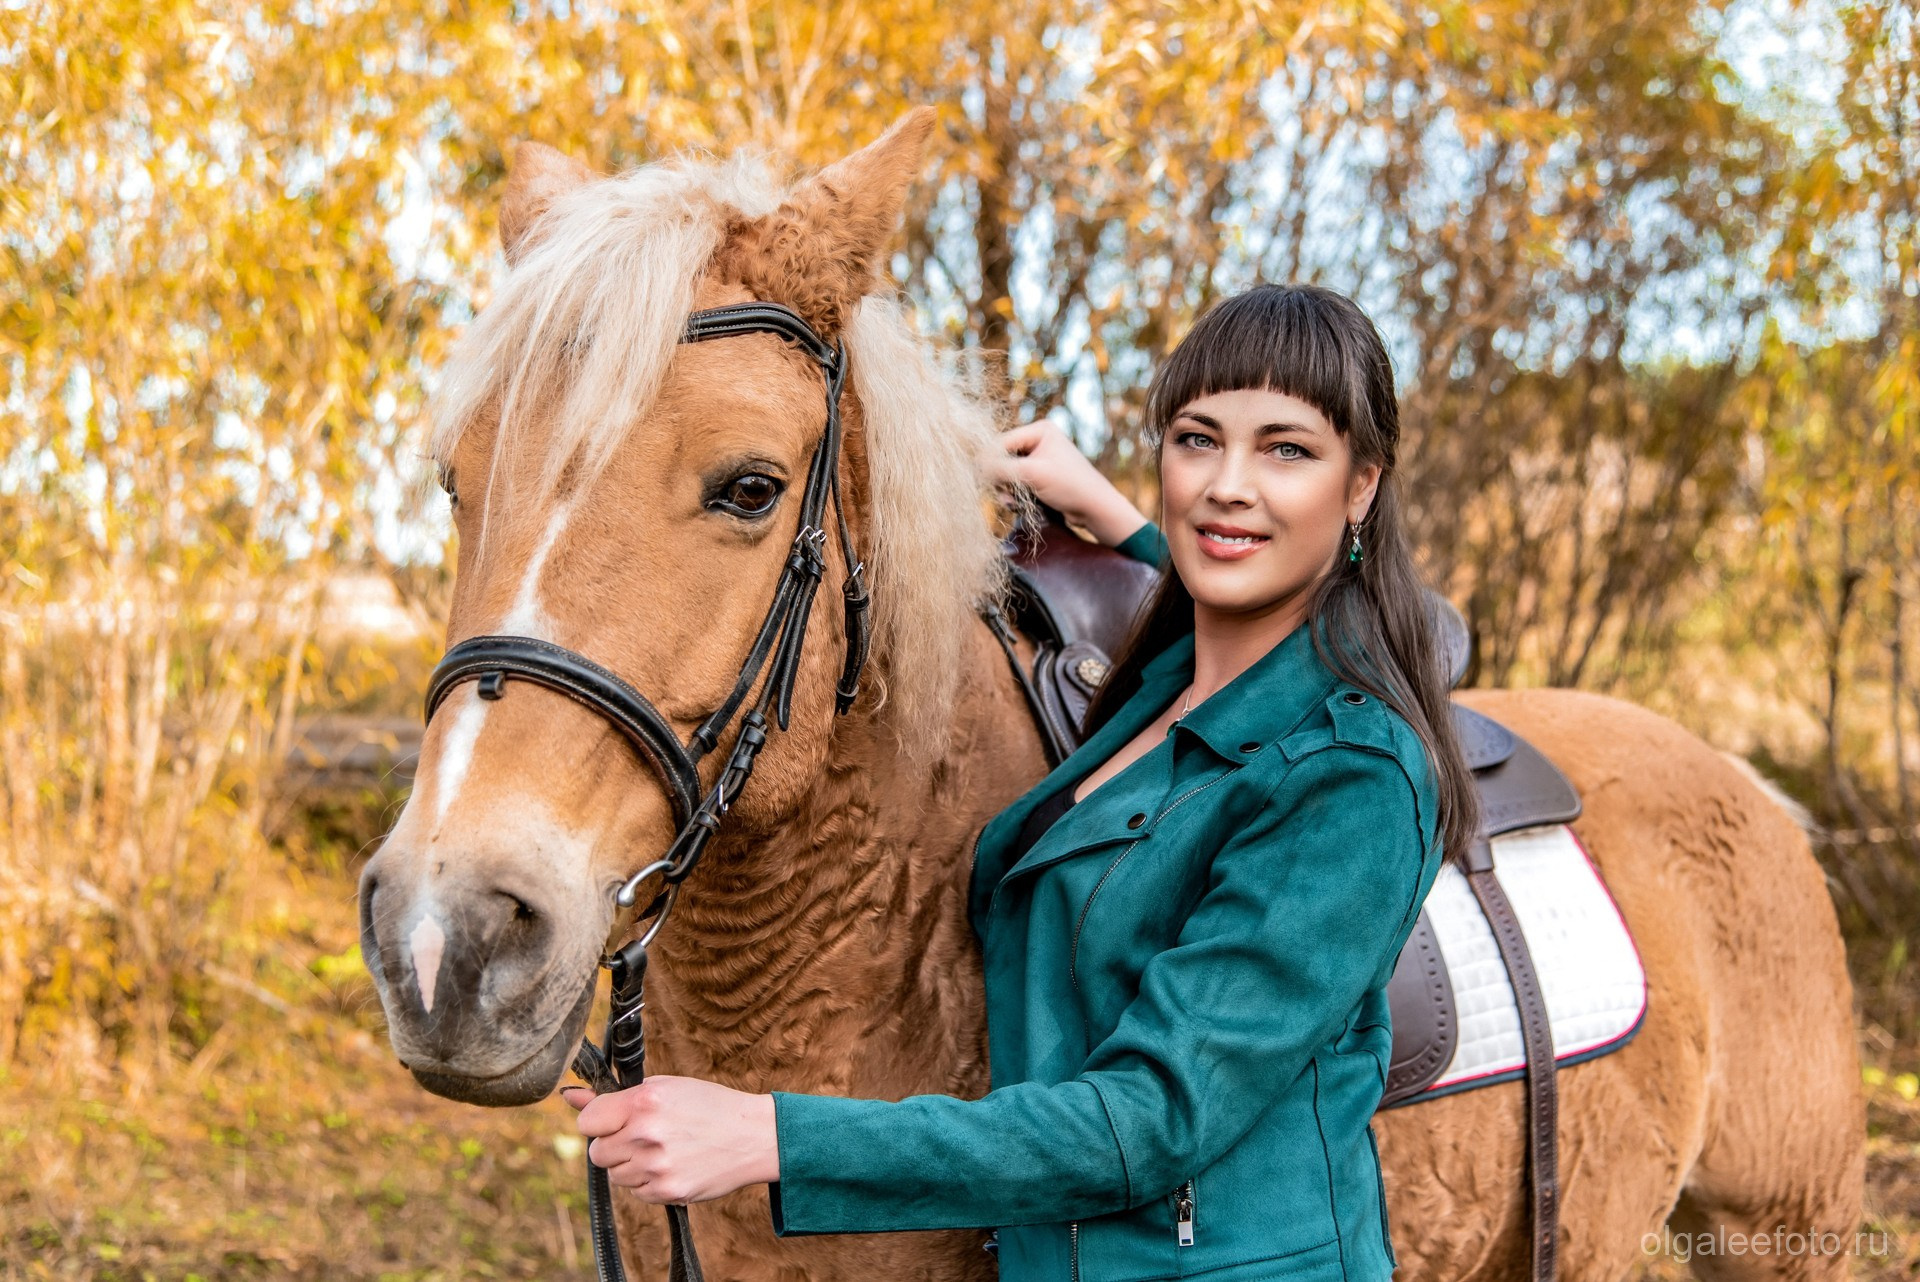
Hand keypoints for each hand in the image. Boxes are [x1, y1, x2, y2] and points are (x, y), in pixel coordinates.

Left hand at [561, 1076, 779, 1202]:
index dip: (599, 1121)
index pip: (587, 1121)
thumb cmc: (708, 1106)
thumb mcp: (665, 1088)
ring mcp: (656, 1166)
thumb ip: (615, 1096)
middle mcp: (646, 1133)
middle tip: (643, 1136)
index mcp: (644, 1101)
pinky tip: (673, 1165)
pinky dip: (649, 1182)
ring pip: (616, 1175)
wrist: (753, 1136)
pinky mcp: (667, 1191)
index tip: (613, 1120)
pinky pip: (637, 1192)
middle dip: (614, 1145)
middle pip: (597, 1153)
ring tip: (663, 1150)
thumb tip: (570, 1096)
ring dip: (632, 1165)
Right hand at [988, 420, 1148, 548]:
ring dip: (1008, 490)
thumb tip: (975, 466)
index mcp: (1040, 430)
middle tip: (1005, 493)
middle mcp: (1039, 441)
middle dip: (1002, 479)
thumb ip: (1001, 468)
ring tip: (1015, 502)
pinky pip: (1017, 483)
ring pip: (1008, 474)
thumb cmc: (1069, 485)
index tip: (979, 479)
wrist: (1095, 508)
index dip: (989, 461)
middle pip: (1003, 458)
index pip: (1002, 442)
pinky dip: (1016, 495)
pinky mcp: (1040, 477)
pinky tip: (1020, 505)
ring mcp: (1040, 459)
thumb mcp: (1032, 474)